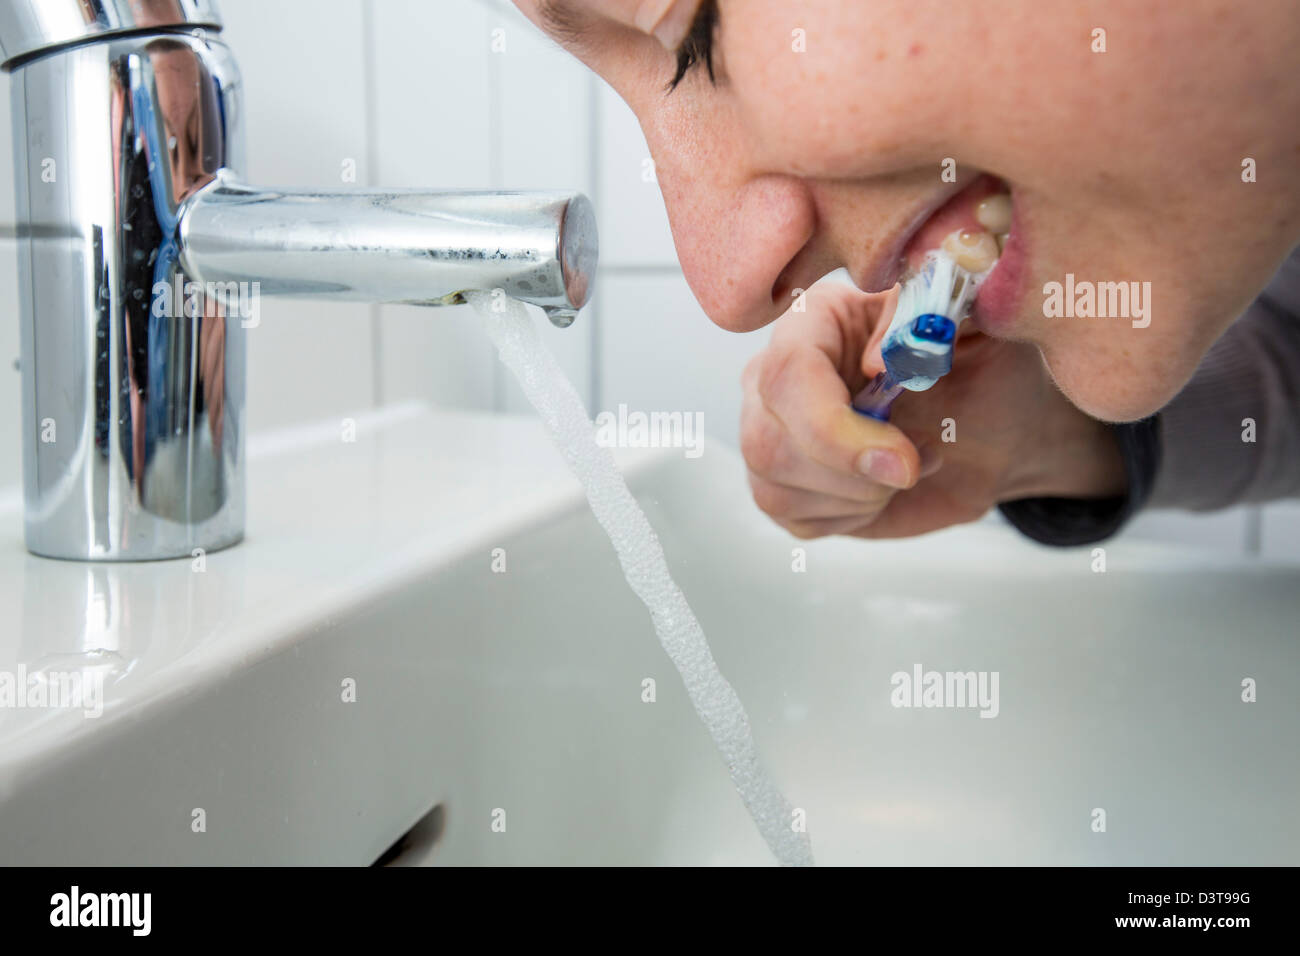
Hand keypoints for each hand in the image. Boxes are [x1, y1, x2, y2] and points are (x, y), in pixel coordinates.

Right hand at [739, 280, 1124, 539]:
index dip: (834, 427)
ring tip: (907, 466)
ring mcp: (768, 428)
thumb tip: (877, 359)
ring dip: (858, 495)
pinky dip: (851, 515)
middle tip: (916, 467)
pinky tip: (882, 489)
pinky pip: (791, 517)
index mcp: (818, 319)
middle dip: (852, 473)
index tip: (902, 460)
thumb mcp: (978, 331)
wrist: (993, 429)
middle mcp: (776, 372)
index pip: (788, 372)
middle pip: (767, 440)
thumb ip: (932, 322)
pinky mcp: (780, 483)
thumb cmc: (982, 373)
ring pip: (775, 486)